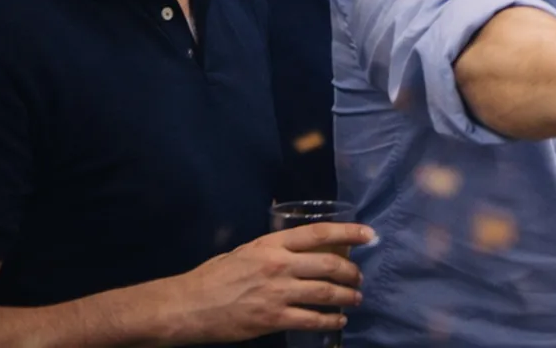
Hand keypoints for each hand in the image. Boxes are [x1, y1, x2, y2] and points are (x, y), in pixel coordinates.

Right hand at [166, 222, 371, 341]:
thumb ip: (274, 250)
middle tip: (359, 276)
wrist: (187, 307)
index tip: (369, 234)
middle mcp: (279, 265)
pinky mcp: (271, 319)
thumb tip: (300, 250)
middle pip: (329, 264)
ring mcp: (276, 293)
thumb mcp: (246, 251)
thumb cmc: (213, 276)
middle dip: (351, 271)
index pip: (319, 233)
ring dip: (346, 296)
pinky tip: (338, 321)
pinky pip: (310, 319)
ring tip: (355, 298)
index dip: (349, 233)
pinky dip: (328, 320)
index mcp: (272, 244)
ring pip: (324, 292)